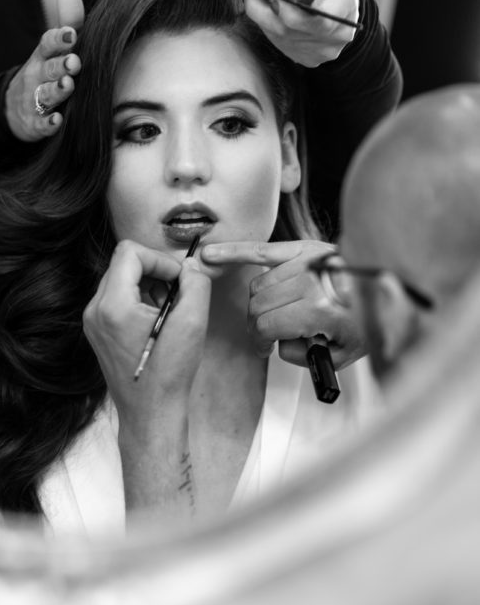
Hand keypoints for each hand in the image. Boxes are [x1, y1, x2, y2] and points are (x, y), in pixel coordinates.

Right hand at [4, 0, 84, 141]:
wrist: (15, 109)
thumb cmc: (45, 72)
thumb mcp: (52, 48)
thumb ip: (66, 21)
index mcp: (42, 56)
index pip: (47, 44)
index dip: (59, 39)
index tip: (72, 34)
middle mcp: (36, 77)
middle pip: (47, 69)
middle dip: (59, 66)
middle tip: (74, 62)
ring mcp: (34, 101)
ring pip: (44, 95)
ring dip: (56, 91)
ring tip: (68, 85)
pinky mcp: (35, 124)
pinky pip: (41, 124)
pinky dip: (48, 124)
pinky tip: (57, 121)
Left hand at [83, 240, 210, 428]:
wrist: (150, 414)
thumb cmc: (169, 374)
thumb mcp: (192, 323)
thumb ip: (195, 284)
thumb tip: (189, 265)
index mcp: (112, 306)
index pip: (129, 252)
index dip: (159, 259)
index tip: (179, 280)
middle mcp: (95, 310)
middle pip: (123, 264)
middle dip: (154, 272)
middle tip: (176, 296)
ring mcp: (93, 322)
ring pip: (120, 280)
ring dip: (148, 287)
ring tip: (167, 313)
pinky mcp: (97, 332)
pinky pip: (117, 299)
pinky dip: (138, 301)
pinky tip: (155, 324)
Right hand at [200, 238, 365, 368]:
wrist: (393, 286)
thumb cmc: (371, 319)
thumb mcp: (343, 354)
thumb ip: (303, 356)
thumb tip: (278, 345)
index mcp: (318, 309)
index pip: (265, 326)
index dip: (260, 342)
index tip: (264, 348)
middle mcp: (309, 282)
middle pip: (258, 305)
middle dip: (258, 324)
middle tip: (268, 334)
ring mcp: (306, 262)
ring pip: (259, 284)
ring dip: (260, 301)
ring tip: (275, 311)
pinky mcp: (305, 248)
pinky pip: (261, 249)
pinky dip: (234, 252)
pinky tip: (211, 254)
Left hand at [242, 0, 359, 66]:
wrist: (341, 4)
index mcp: (342, 9)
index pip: (318, 20)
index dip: (290, 10)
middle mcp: (334, 37)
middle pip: (290, 30)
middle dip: (266, 11)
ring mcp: (321, 52)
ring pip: (281, 38)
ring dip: (266, 20)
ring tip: (263, 1)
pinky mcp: (309, 60)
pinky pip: (282, 45)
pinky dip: (273, 30)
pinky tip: (274, 16)